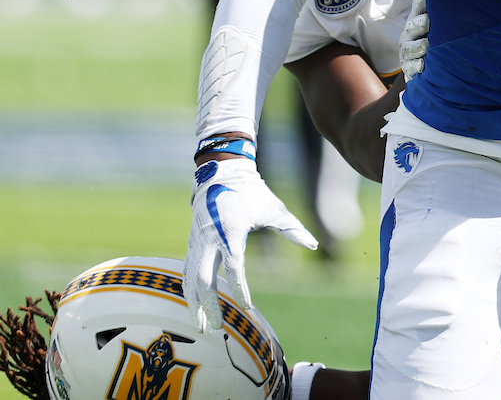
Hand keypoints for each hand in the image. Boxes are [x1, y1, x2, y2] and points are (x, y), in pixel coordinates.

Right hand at [185, 159, 316, 330]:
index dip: (239, 289)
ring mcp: (197, 241)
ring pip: (189, 277)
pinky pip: (186, 270)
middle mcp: (209, 238)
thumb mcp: (273, 208)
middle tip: (217, 328)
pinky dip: (188, 289)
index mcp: (230, 230)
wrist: (221, 173)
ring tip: (201, 326)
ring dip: (194, 303)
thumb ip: (292, 228)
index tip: (248, 307)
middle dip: (208, 305)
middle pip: (203, 278)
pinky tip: (193, 306)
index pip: (233, 267)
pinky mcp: (192, 242)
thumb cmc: (250, 191)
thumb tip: (314, 245)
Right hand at [399, 0, 428, 81]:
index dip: (421, 2)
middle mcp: (409, 35)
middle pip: (412, 27)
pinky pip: (410, 67)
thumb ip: (435, 6)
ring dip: (417, 46)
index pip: (418, 8)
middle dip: (418, 24)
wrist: (422, 63)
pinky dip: (416, 66)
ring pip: (410, 48)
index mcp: (416, 20)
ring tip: (425, 46)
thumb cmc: (430, 37)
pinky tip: (422, 65)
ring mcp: (407, 51)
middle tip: (427, 22)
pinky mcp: (408, 67)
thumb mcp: (433, 20)